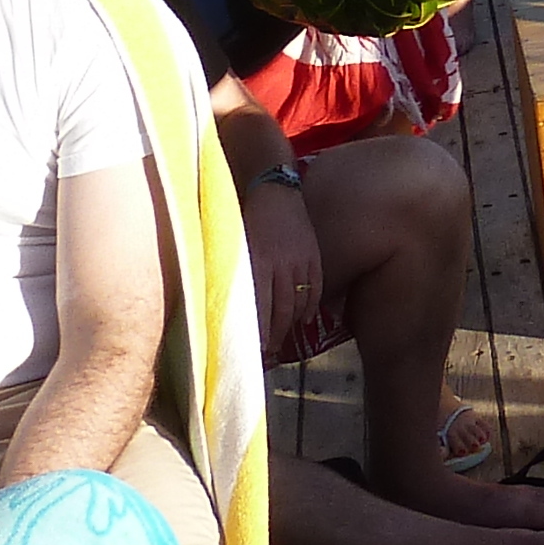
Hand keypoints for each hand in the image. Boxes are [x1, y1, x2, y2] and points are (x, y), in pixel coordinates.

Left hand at [245, 176, 324, 357]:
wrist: (273, 190)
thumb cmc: (245, 220)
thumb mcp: (234, 249)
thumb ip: (234, 278)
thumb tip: (228, 312)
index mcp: (257, 264)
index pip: (259, 311)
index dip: (257, 336)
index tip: (252, 354)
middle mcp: (281, 265)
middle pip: (280, 313)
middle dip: (273, 338)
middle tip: (266, 353)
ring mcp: (301, 262)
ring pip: (297, 306)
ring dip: (289, 327)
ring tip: (280, 340)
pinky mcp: (315, 257)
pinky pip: (315, 292)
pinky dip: (308, 309)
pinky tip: (302, 319)